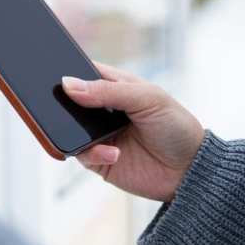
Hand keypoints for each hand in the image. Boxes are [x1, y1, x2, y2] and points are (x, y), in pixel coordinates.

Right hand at [62, 64, 204, 201]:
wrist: (191, 172)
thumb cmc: (176, 127)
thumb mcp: (147, 99)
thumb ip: (108, 91)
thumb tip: (67, 84)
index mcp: (114, 86)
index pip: (83, 72)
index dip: (67, 72)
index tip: (54, 75)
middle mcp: (102, 110)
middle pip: (68, 102)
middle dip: (60, 105)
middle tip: (56, 108)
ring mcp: (98, 135)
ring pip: (67, 129)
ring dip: (72, 132)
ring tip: (92, 137)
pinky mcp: (98, 159)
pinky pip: (81, 154)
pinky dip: (92, 153)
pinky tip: (114, 154)